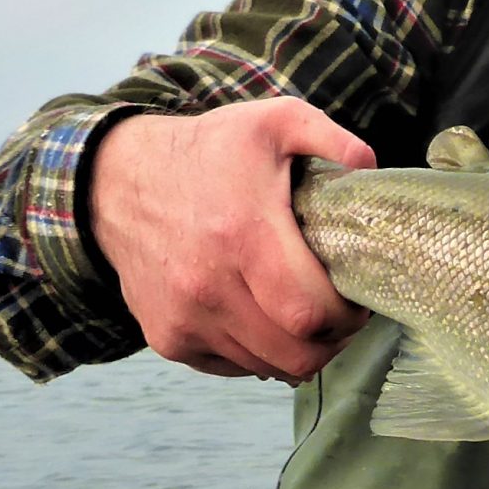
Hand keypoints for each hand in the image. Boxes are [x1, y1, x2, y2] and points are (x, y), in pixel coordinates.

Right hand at [87, 97, 376, 380]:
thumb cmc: (209, 151)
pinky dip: (259, 354)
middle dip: (333, 340)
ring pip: (269, 367)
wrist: (117, 181)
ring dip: (298, 350)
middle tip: (340, 315)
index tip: (357, 299)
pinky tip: (265, 318)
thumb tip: (371, 168)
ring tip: (305, 314)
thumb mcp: (273, 121)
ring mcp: (184, 317)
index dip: (348, 316)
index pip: (311, 312)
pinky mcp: (168, 336)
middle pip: (297, 354)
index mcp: (243, 234)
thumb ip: (330, 138)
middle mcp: (209, 285)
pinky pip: (234, 367)